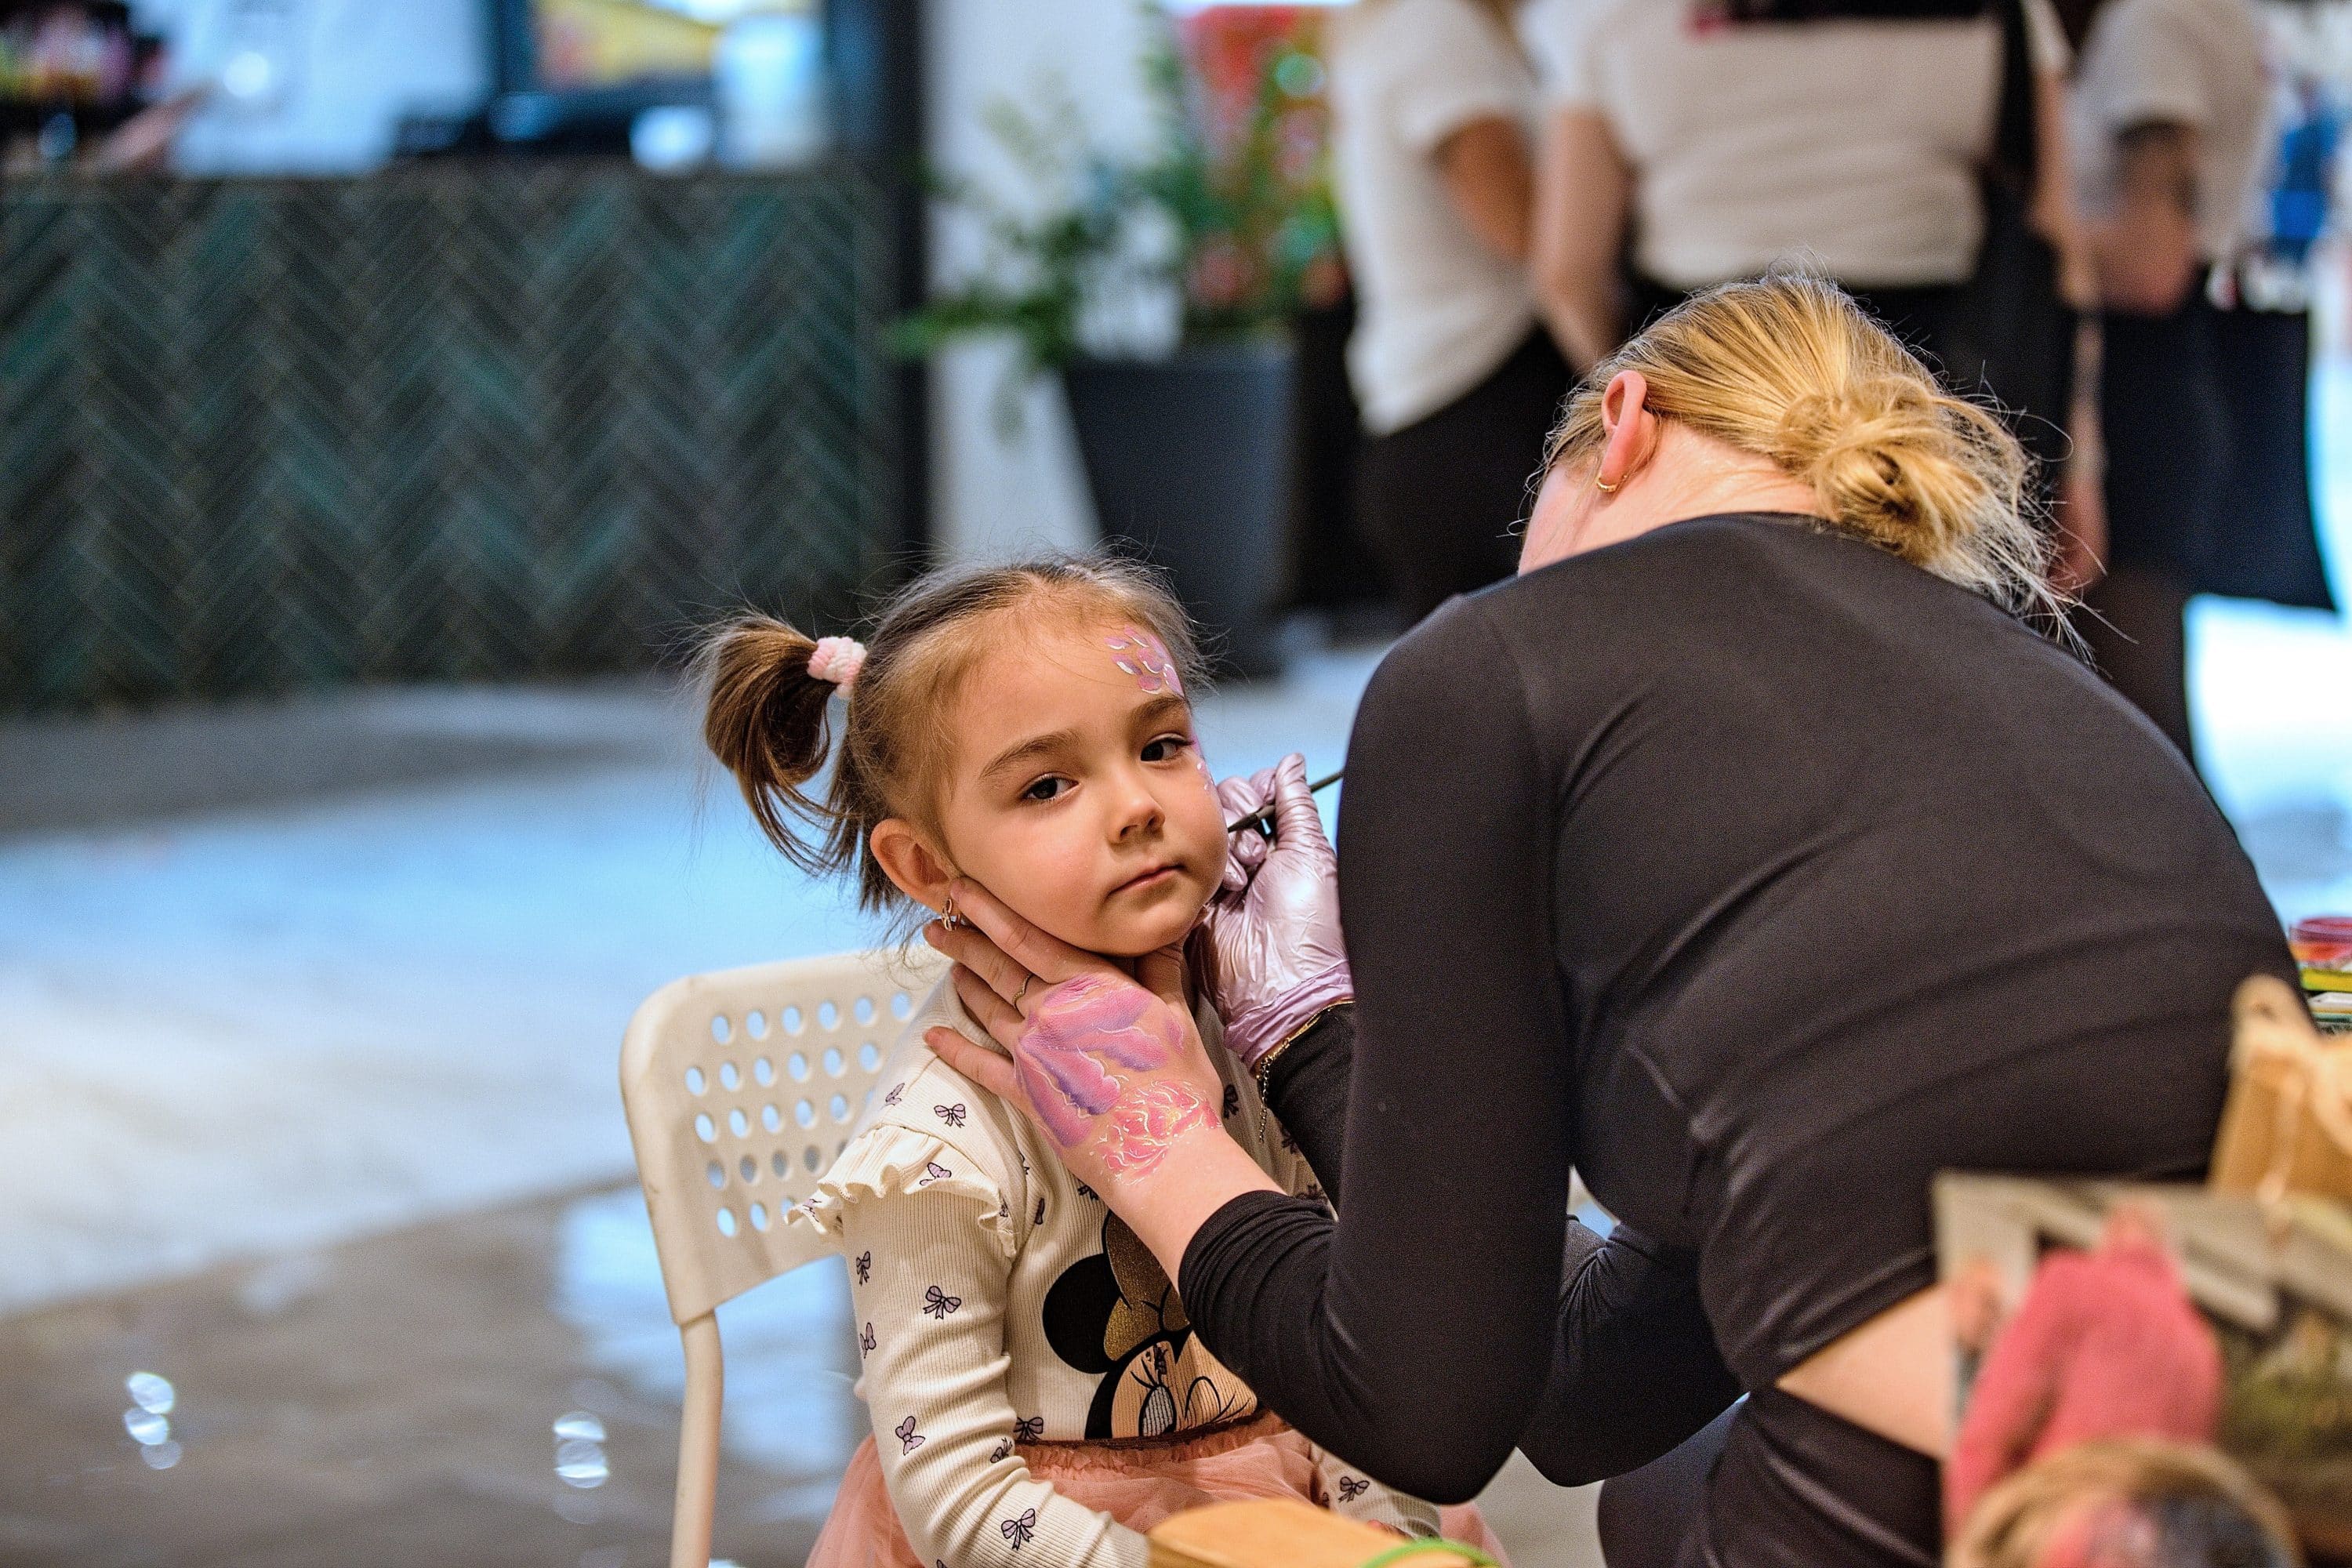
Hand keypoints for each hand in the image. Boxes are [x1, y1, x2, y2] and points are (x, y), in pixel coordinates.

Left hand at [920, 879, 1232, 1192]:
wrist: (1161, 1151)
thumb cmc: (1177, 1083)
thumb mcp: (1175, 1016)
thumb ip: (1160, 968)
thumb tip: (1169, 923)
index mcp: (1090, 986)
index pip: (1028, 937)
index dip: (990, 911)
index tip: (962, 889)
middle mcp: (1052, 1013)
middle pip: (998, 967)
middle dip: (965, 940)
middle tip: (937, 920)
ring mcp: (1034, 1054)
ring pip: (988, 1008)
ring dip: (964, 983)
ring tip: (946, 962)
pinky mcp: (1027, 1094)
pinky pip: (982, 1066)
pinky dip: (955, 1050)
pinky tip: (934, 1035)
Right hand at [1196, 754, 1352, 1070]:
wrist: (1282, 990)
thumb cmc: (1310, 931)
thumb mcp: (1311, 855)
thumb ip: (1295, 803)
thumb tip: (1291, 761)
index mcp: (1280, 847)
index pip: (1252, 794)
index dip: (1255, 795)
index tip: (1264, 811)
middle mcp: (1246, 860)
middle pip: (1221, 806)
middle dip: (1237, 822)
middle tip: (1257, 858)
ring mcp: (1214, 880)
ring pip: (1198, 831)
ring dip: (1223, 852)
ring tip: (1239, 885)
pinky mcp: (1188, 903)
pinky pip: (1176, 866)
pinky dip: (1197, 873)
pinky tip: (1219, 894)